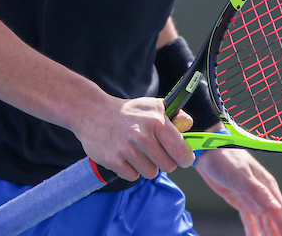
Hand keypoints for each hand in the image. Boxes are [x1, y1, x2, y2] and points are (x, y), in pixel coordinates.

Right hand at [71, 94, 193, 180]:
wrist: (92, 112)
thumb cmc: (127, 111)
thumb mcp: (151, 106)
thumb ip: (174, 115)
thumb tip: (189, 124)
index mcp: (156, 121)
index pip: (181, 152)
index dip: (184, 157)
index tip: (181, 157)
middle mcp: (142, 135)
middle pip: (168, 166)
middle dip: (163, 161)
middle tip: (153, 151)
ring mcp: (126, 149)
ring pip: (151, 173)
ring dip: (146, 166)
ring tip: (136, 151)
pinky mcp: (113, 160)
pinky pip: (133, 176)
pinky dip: (130, 169)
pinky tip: (124, 155)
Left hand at [196, 148, 281, 235]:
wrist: (207, 151)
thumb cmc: (225, 159)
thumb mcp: (241, 175)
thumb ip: (258, 192)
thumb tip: (277, 208)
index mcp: (268, 187)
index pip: (281, 215)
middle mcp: (263, 195)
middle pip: (274, 222)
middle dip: (278, 235)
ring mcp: (251, 199)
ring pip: (264, 223)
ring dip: (268, 235)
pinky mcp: (240, 201)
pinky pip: (249, 221)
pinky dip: (253, 232)